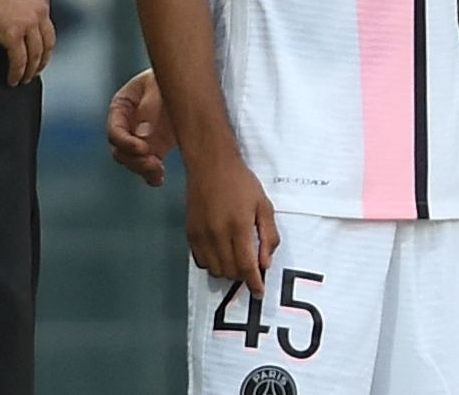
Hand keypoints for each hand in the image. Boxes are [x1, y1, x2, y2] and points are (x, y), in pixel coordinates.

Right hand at [0, 0, 54, 84]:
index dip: (45, 41)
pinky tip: (13, 80)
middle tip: (37, 70)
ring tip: (25, 79)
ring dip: (31, 70)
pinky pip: (19, 60)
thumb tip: (19, 16)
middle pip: (47, 41)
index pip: (48, 23)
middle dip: (43, 59)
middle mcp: (40, 8)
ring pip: (36, 54)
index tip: (40, 51)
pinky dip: (17, 73)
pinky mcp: (12, 34)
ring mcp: (28, 22)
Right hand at [107, 68, 174, 185]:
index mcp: (122, 106)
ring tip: (159, 172)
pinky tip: (158, 180)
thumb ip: (150, 107)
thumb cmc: (170, 78)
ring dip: (143, 169)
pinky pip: (148, 165)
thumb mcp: (159, 86)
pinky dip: (152, 175)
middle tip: (153, 163)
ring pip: (133, 161)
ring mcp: (141, 137)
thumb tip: (143, 134)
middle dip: (135, 160)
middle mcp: (128, 125)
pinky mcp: (156, 147)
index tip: (142, 148)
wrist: (190, 81)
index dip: (125, 142)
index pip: (115, 131)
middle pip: (121, 151)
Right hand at [186, 152, 279, 296]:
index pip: (246, 266)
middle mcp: (218, 235)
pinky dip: (212, 263)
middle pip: (230, 271)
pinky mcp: (190, 233)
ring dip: (227, 271)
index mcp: (239, 227)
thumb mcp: (264, 205)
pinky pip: (201, 261)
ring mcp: (201, 235)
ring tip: (236, 259)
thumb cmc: (242, 183)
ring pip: (215, 270)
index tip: (259, 293)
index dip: (254, 283)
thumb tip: (266, 263)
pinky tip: (220, 253)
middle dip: (243, 275)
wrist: (210, 165)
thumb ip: (268, 235)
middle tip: (250, 266)